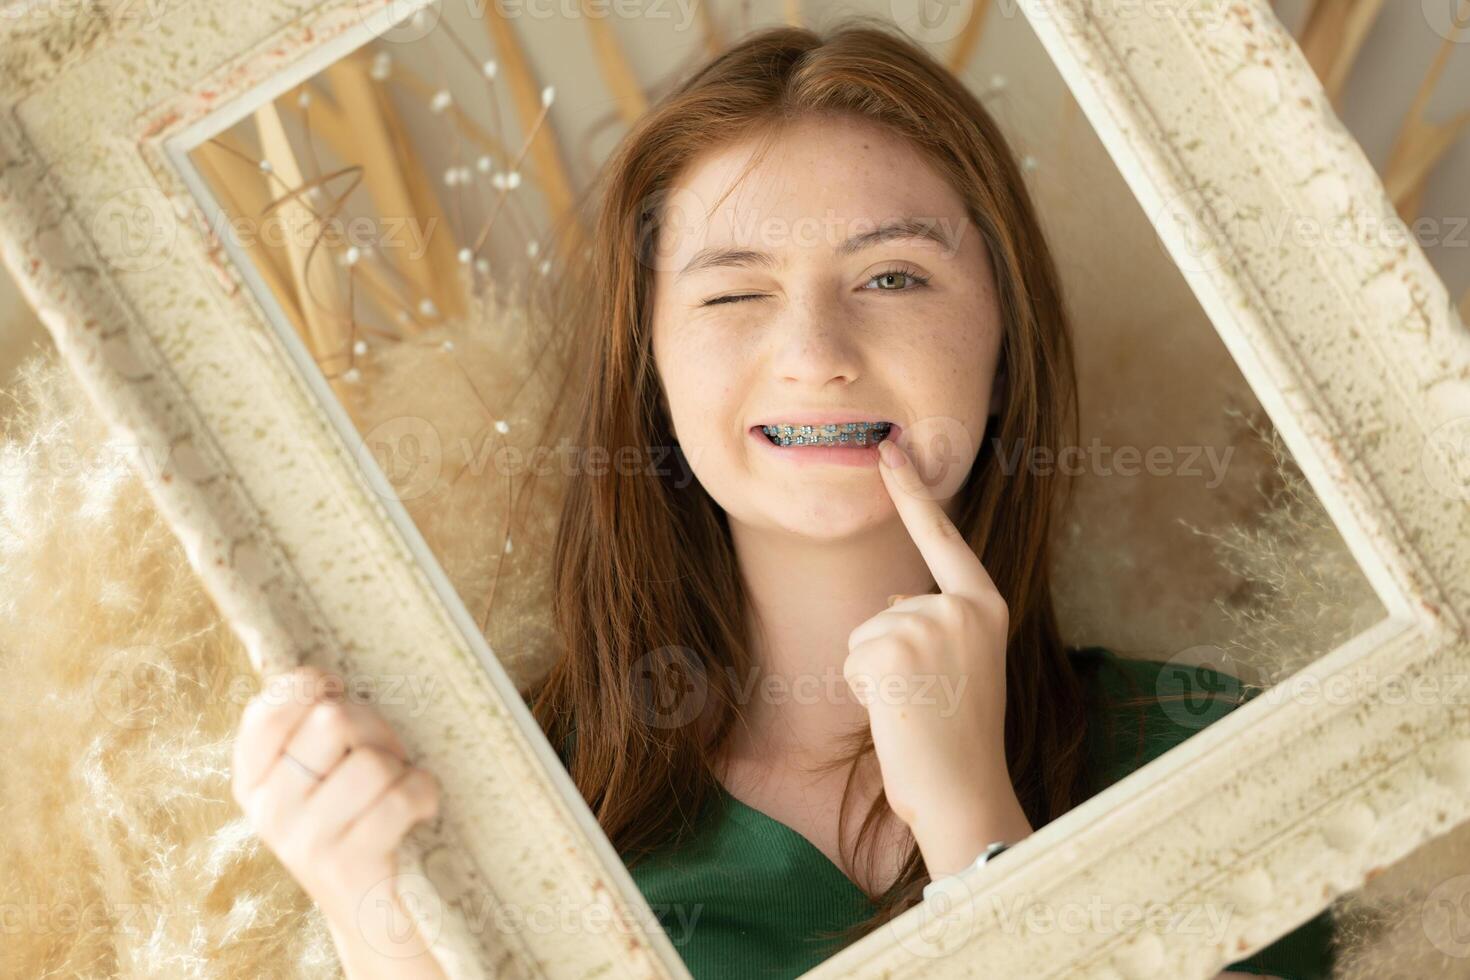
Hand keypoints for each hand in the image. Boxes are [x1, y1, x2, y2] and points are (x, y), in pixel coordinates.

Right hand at [231, 665, 442, 959]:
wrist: (376, 915)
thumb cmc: (358, 823)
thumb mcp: (320, 778)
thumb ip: (308, 731)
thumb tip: (318, 676)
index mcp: (252, 782)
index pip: (269, 709)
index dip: (311, 686)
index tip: (338, 693)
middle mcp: (268, 810)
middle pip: (332, 720)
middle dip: (375, 727)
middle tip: (386, 755)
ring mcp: (303, 839)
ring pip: (372, 761)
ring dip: (403, 768)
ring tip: (399, 790)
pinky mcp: (346, 863)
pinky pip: (401, 795)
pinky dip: (424, 794)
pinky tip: (420, 810)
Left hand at [843, 436, 1031, 880]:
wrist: (964, 792)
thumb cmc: (957, 739)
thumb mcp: (959, 668)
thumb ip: (932, 626)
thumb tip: (893, 603)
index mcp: (985, 607)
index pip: (942, 539)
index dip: (912, 491)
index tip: (889, 447)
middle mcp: (963, 607)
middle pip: (886, 611)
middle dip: (886, 658)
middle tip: (926, 705)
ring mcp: (930, 624)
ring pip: (864, 636)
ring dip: (876, 678)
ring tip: (916, 712)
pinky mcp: (895, 647)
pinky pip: (853, 659)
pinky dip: (865, 692)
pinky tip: (899, 716)